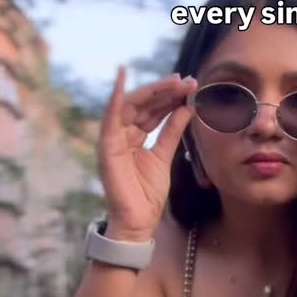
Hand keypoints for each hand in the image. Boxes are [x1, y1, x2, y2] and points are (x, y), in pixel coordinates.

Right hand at [97, 67, 196, 235]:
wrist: (138, 221)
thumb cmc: (147, 194)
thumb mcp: (165, 156)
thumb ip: (172, 131)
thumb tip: (186, 107)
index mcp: (135, 137)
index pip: (153, 111)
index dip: (170, 98)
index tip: (190, 86)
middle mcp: (122, 134)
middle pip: (143, 105)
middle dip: (165, 91)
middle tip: (187, 81)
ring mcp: (113, 138)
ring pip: (131, 105)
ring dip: (152, 91)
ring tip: (174, 82)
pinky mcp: (106, 145)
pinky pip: (110, 116)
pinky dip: (115, 95)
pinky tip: (122, 75)